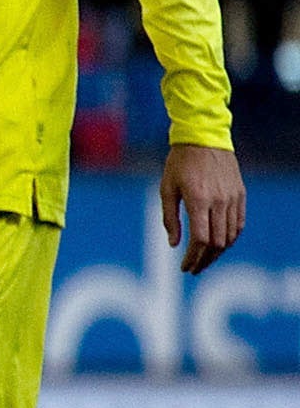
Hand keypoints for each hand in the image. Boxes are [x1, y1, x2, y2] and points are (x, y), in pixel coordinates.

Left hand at [161, 143, 245, 275]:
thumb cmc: (179, 163)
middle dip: (204, 260)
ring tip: (204, 260)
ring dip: (218, 253)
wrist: (204, 138)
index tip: (184, 267)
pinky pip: (239, 224)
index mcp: (198, 199)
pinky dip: (230, 239)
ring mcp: (233, 198)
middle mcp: (219, 201)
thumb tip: (174, 244)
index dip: (193, 257)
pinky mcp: (240, 195)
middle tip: (193, 269)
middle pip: (216, 242)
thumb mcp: (166, 188)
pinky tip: (219, 245)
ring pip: (230, 236)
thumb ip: (170, 218)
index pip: (200, 239)